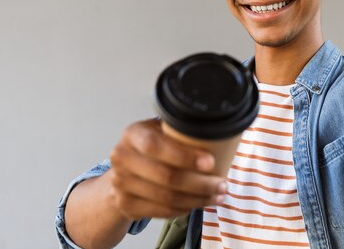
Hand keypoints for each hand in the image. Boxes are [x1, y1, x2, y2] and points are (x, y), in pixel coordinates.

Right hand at [107, 118, 227, 219]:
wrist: (122, 171)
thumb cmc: (152, 147)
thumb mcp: (160, 131)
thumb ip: (179, 130)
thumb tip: (218, 132)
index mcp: (133, 134)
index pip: (155, 146)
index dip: (184, 156)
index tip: (211, 163)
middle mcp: (122, 157)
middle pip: (166, 176)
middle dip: (201, 184)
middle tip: (222, 184)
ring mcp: (121, 183)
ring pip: (167, 198)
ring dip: (197, 199)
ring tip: (218, 196)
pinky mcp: (126, 205)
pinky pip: (162, 211)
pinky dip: (184, 209)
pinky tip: (198, 203)